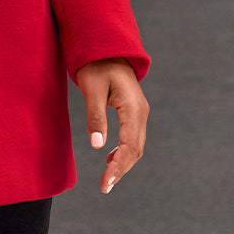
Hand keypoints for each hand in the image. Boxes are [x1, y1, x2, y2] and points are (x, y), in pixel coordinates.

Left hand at [73, 57, 148, 193]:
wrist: (105, 46)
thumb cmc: (96, 64)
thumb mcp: (91, 89)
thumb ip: (96, 117)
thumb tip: (98, 146)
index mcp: (133, 109)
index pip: (130, 146)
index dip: (118, 167)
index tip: (105, 182)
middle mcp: (141, 113)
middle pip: (135, 150)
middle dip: (121, 170)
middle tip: (105, 186)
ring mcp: (139, 112)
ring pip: (136, 145)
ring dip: (123, 162)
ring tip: (107, 178)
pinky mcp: (133, 111)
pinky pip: (132, 136)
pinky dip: (123, 151)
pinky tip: (111, 158)